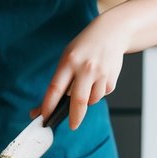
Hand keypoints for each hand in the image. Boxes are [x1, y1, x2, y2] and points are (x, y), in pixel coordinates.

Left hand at [33, 17, 127, 131]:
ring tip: (87, 84)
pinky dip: (98, 92)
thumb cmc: (85, 47)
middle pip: (78, 101)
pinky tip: (98, 78)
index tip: (44, 117)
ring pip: (91, 100)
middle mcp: (86, 68)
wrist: (111, 32)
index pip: (56, 88)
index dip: (48, 105)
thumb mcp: (68, 57)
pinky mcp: (112, 78)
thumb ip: (60, 81)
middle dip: (74, 117)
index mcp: (69, 61)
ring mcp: (101, 73)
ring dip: (87, 101)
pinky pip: (102, 94)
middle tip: (72, 125)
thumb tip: (47, 107)